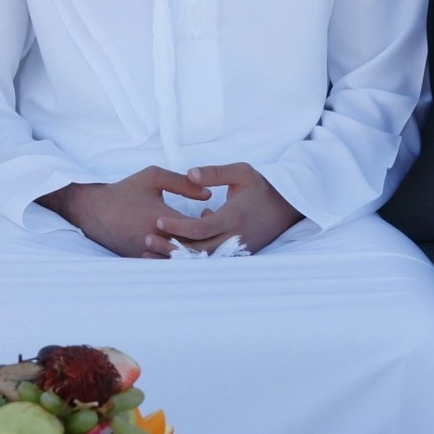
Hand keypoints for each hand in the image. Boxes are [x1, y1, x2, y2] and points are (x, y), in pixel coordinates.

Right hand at [44, 169, 213, 257]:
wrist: (93, 211)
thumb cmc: (125, 191)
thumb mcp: (153, 177)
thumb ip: (182, 184)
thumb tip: (208, 195)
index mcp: (162, 219)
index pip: (197, 228)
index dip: (209, 223)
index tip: (211, 215)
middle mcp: (156, 240)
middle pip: (192, 248)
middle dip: (204, 240)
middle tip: (211, 230)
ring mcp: (148, 254)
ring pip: (179, 260)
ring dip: (192, 252)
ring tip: (199, 239)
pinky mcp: (141, 261)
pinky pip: (165, 263)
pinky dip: (176, 257)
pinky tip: (181, 246)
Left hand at [160, 163, 302, 254]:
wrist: (287, 208)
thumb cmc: (262, 187)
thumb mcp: (241, 172)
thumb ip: (215, 173)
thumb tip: (189, 174)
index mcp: (233, 217)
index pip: (200, 228)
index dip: (177, 227)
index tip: (158, 220)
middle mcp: (234, 238)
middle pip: (197, 250)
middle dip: (170, 246)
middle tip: (147, 239)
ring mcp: (235, 250)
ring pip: (201, 260)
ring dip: (176, 257)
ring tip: (152, 252)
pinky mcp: (236, 256)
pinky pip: (209, 261)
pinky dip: (190, 259)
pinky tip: (171, 253)